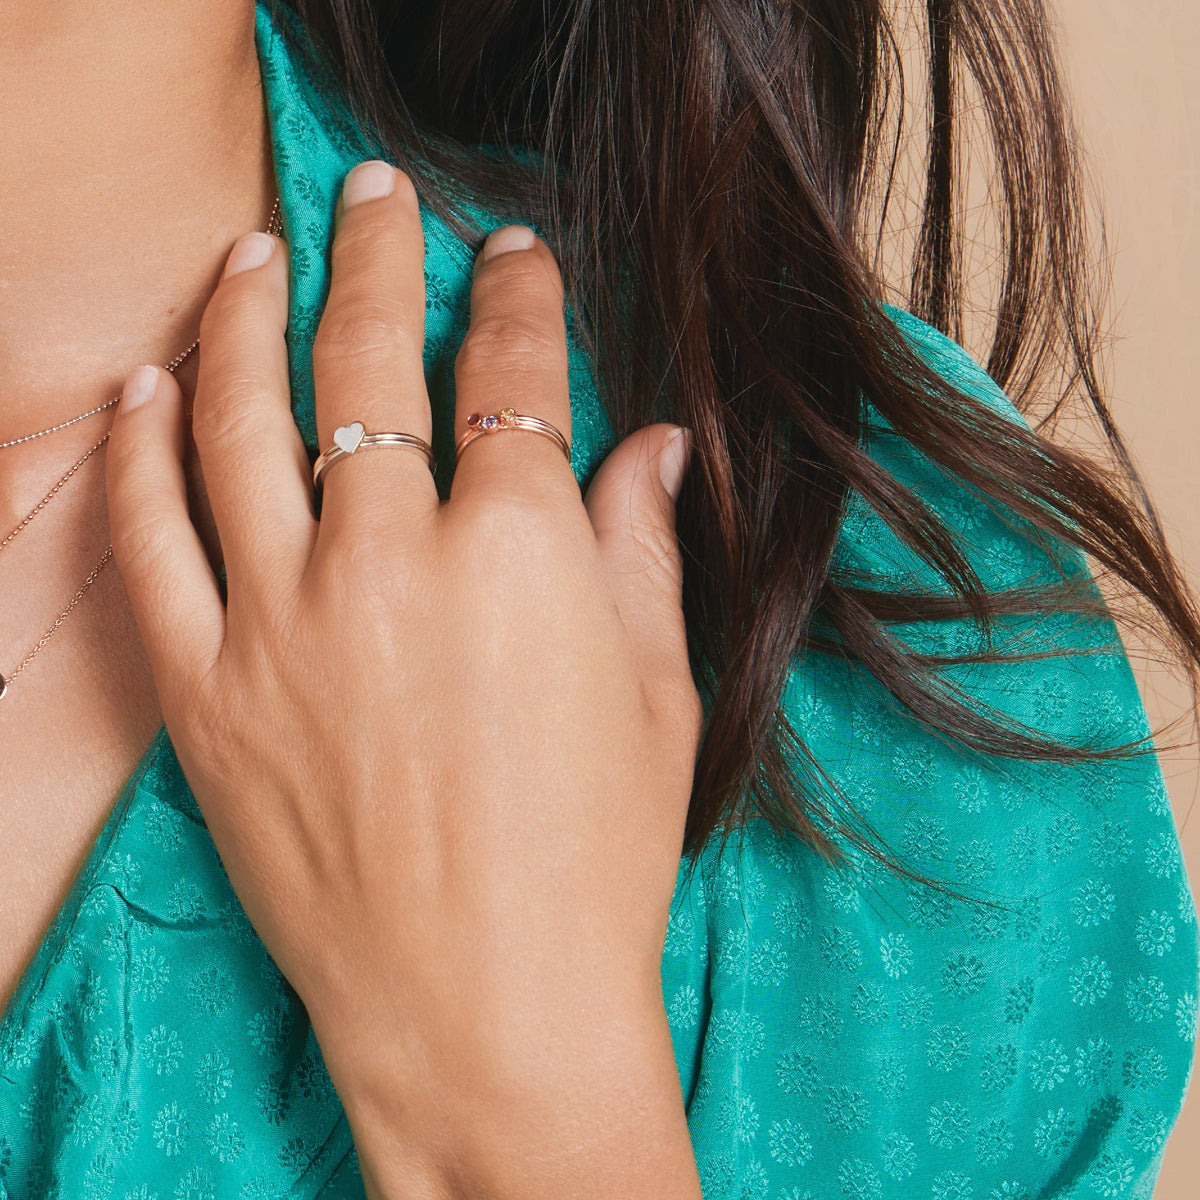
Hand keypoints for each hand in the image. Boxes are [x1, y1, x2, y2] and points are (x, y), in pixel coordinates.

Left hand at [105, 161, 702, 1198]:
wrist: (485, 1013)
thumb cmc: (595, 862)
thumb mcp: (657, 695)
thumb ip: (641, 548)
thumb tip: (651, 444)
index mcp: (523, 554)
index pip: (513, 376)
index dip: (517, 299)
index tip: (515, 260)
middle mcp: (393, 562)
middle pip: (370, 358)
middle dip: (380, 254)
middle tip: (380, 196)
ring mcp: (282, 623)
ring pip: (239, 420)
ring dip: (245, 314)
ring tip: (254, 253)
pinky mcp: (206, 694)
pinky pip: (150, 538)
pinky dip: (141, 447)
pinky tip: (150, 384)